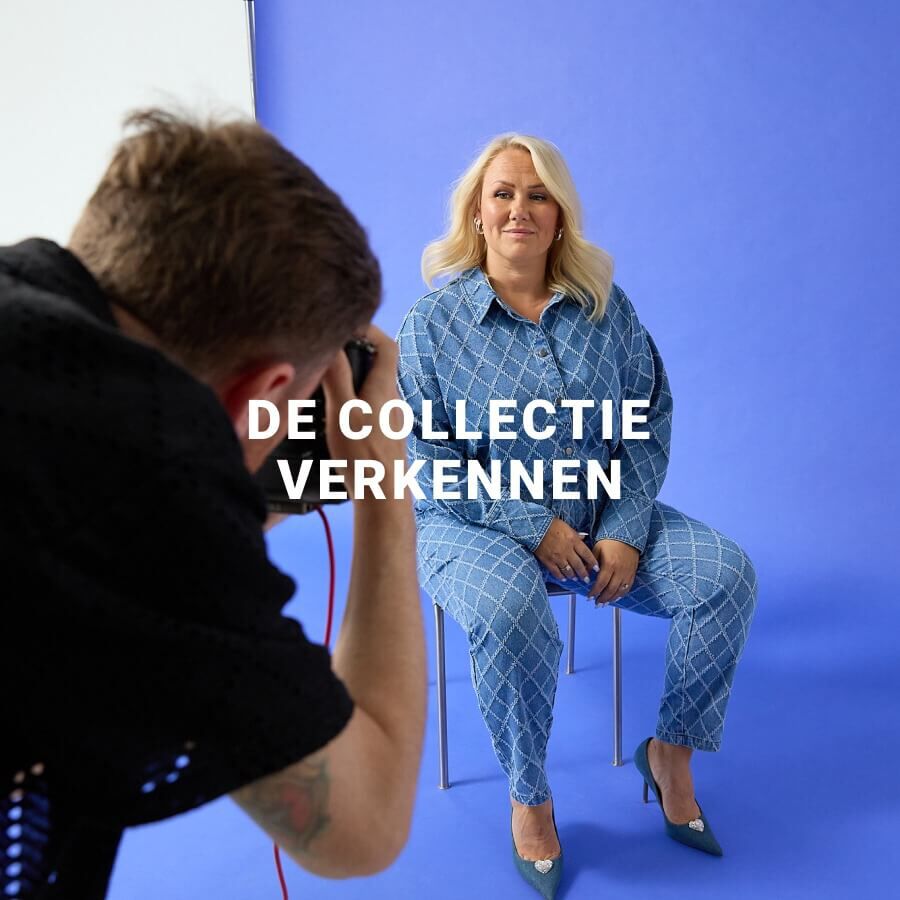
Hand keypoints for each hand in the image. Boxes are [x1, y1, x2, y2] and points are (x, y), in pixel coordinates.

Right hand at [320, 325, 406, 497]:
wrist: (382, 498)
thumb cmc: (364, 457)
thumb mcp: (341, 412)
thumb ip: (336, 377)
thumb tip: (332, 343)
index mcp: (385, 389)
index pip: (387, 345)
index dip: (370, 329)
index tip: (347, 324)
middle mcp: (393, 401)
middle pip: (379, 365)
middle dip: (355, 354)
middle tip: (329, 353)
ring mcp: (392, 421)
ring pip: (373, 389)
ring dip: (353, 381)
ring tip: (326, 386)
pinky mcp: (386, 438)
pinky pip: (371, 410)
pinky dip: (355, 404)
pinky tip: (336, 419)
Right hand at [534, 519, 599, 582]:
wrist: (535, 527)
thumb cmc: (552, 525)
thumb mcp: (567, 527)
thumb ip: (576, 534)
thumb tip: (584, 537)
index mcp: (573, 540)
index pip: (586, 554)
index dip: (593, 562)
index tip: (597, 568)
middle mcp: (567, 550)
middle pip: (579, 565)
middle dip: (584, 574)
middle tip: (587, 579)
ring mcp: (557, 557)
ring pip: (568, 570)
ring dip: (573, 576)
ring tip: (575, 578)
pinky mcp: (548, 561)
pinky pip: (556, 572)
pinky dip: (561, 576)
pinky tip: (564, 578)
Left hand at [588, 539, 639, 603]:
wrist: (626, 535)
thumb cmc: (610, 541)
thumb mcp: (596, 549)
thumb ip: (591, 563)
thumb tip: (584, 574)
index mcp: (609, 564)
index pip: (601, 583)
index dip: (595, 592)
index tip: (589, 597)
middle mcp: (619, 570)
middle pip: (611, 589)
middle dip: (602, 598)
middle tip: (596, 604)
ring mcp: (627, 572)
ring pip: (620, 590)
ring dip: (611, 599)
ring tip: (604, 603)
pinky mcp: (632, 572)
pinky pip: (628, 587)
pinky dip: (621, 594)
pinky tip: (616, 597)